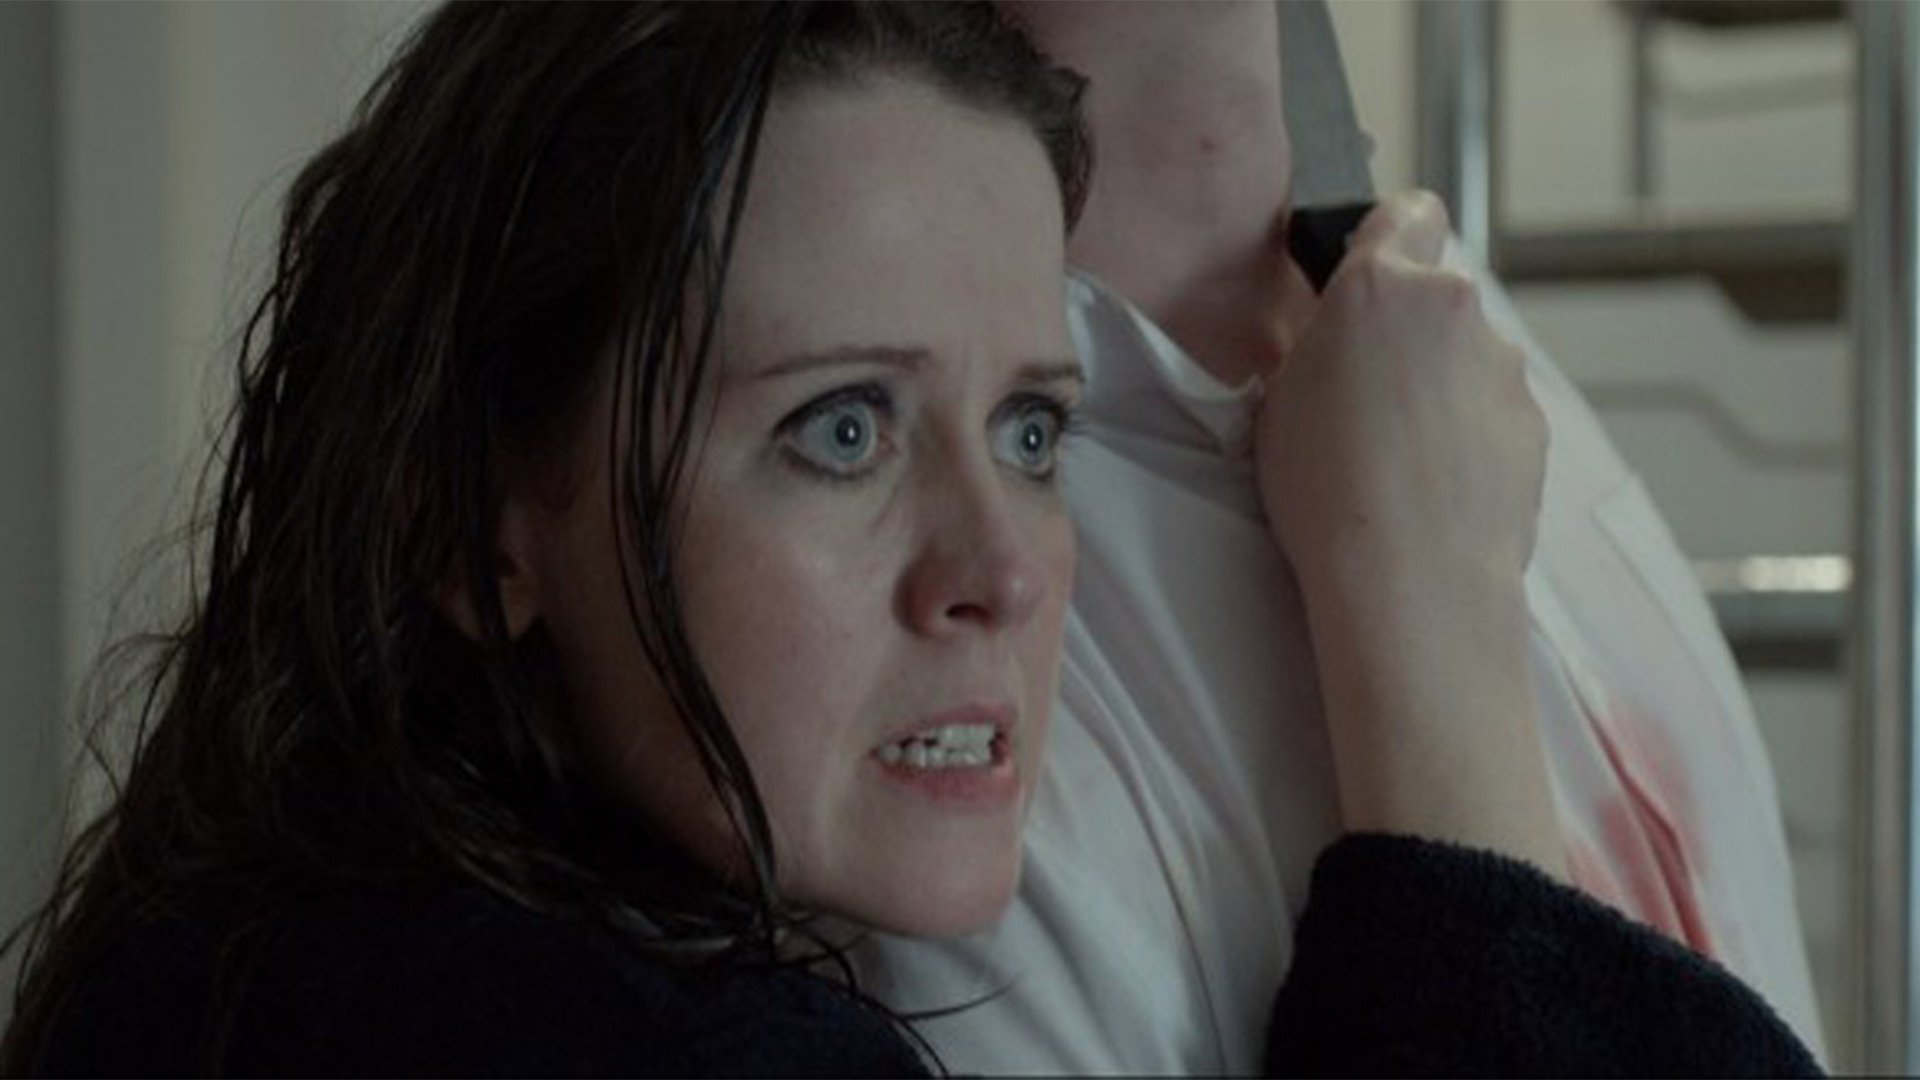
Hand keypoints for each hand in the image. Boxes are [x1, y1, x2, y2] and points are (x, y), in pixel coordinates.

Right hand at [1256, 191, 1563, 876]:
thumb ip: (1322, 345)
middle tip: (1362, 395)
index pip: (1407, 213)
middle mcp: (1456, 311)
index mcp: (1384, 284)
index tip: (1372, 268)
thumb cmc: (1324, 490)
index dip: (1391, 237)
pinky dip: (1468, 439)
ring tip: (1394, 460)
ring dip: (1440, 390)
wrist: (1409, 580)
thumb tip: (1348, 341)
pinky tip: (1431, 490)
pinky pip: (1491, 416)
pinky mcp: (1532, 426)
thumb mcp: (1280, 398)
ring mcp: (1504, 370)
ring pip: (1467, 361)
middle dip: (1409, 333)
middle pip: (1438, 297)